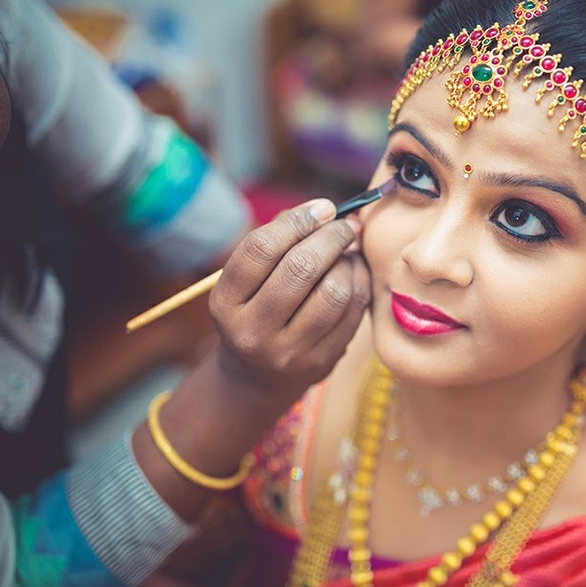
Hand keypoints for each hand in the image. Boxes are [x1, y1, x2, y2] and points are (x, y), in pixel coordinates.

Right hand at [208, 199, 369, 402]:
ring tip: (348, 254)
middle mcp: (253, 330)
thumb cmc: (256, 310)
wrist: (258, 378)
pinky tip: (355, 274)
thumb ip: (278, 239)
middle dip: (331, 237)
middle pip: (300, 268)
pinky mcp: (321, 362)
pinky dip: (360, 283)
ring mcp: (288, 351)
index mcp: (225, 303)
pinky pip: (353, 313)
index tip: (324, 208)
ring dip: (348, 263)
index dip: (298, 220)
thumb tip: (327, 212)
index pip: (261, 249)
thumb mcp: (247, 281)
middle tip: (346, 226)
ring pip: (333, 291)